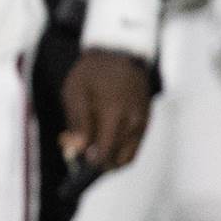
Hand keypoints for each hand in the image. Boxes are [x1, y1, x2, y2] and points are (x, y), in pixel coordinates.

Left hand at [61, 47, 153, 174]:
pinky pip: (133, 144)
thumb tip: (77, 152)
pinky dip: (117, 148)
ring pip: (127, 155)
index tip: (76, 168)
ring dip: (108, 157)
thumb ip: (78, 125)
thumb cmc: (93, 72)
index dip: (90, 166)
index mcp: (115, 115)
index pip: (106, 154)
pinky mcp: (145, 121)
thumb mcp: (75, 94)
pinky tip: (100, 137)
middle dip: (98, 165)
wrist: (121, 53)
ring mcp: (143, 123)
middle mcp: (134, 123)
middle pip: (119, 161)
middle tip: (79, 155)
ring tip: (88, 145)